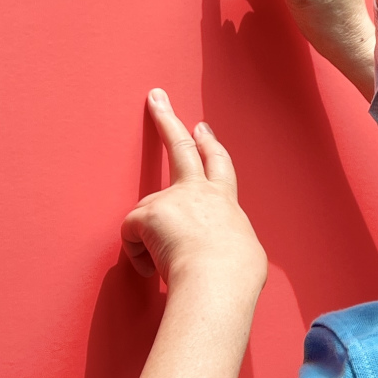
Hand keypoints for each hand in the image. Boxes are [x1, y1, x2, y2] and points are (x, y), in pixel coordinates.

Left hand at [123, 91, 266, 298]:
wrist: (219, 279)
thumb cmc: (236, 274)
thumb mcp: (245, 252)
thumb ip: (229, 241)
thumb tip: (227, 251)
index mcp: (224, 201)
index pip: (218, 164)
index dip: (209, 144)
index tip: (202, 127)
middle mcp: (199, 192)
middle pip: (181, 147)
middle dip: (167, 119)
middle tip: (156, 98)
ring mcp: (172, 199)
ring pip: (148, 213)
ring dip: (149, 235)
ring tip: (166, 262)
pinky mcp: (148, 213)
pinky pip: (132, 234)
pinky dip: (138, 254)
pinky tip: (152, 267)